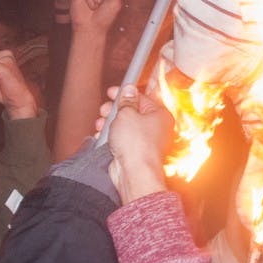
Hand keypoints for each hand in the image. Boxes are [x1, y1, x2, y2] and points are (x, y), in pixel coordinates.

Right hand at [98, 84, 173, 203]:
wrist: (134, 173)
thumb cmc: (137, 145)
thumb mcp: (126, 114)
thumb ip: (126, 101)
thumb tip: (129, 90)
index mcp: (160, 115)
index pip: (142, 98)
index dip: (125, 94)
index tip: (113, 92)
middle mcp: (156, 128)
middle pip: (132, 112)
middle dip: (115, 110)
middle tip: (105, 110)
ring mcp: (146, 142)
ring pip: (125, 127)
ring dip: (110, 124)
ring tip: (102, 124)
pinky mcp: (135, 153)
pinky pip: (122, 140)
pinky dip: (111, 137)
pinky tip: (102, 136)